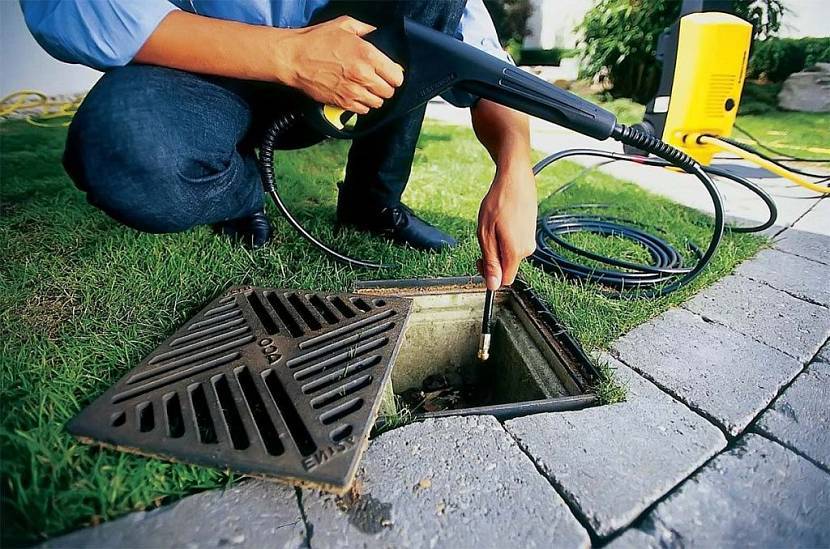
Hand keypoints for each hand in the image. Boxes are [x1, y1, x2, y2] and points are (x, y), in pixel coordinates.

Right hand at [282, 16, 404, 113]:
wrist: (294, 58)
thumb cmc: (316, 41)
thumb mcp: (344, 25)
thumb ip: (366, 29)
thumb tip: (378, 33)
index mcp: (368, 55)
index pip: (396, 76)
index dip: (395, 75)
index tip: (390, 73)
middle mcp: (363, 76)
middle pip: (389, 92)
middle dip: (385, 86)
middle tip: (377, 80)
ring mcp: (353, 92)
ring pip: (377, 103)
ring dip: (374, 97)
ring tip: (366, 88)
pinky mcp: (342, 103)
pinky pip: (363, 111)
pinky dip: (362, 105)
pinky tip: (356, 95)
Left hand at [477, 164, 537, 290]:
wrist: (515, 179)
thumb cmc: (498, 202)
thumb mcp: (486, 234)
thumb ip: (490, 261)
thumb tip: (493, 285)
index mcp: (516, 252)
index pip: (504, 280)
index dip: (490, 275)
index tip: (480, 260)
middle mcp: (527, 249)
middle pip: (507, 267)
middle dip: (493, 258)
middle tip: (484, 237)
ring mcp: (530, 240)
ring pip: (510, 255)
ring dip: (498, 246)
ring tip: (494, 225)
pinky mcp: (531, 232)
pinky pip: (516, 244)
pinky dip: (506, 238)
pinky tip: (502, 221)